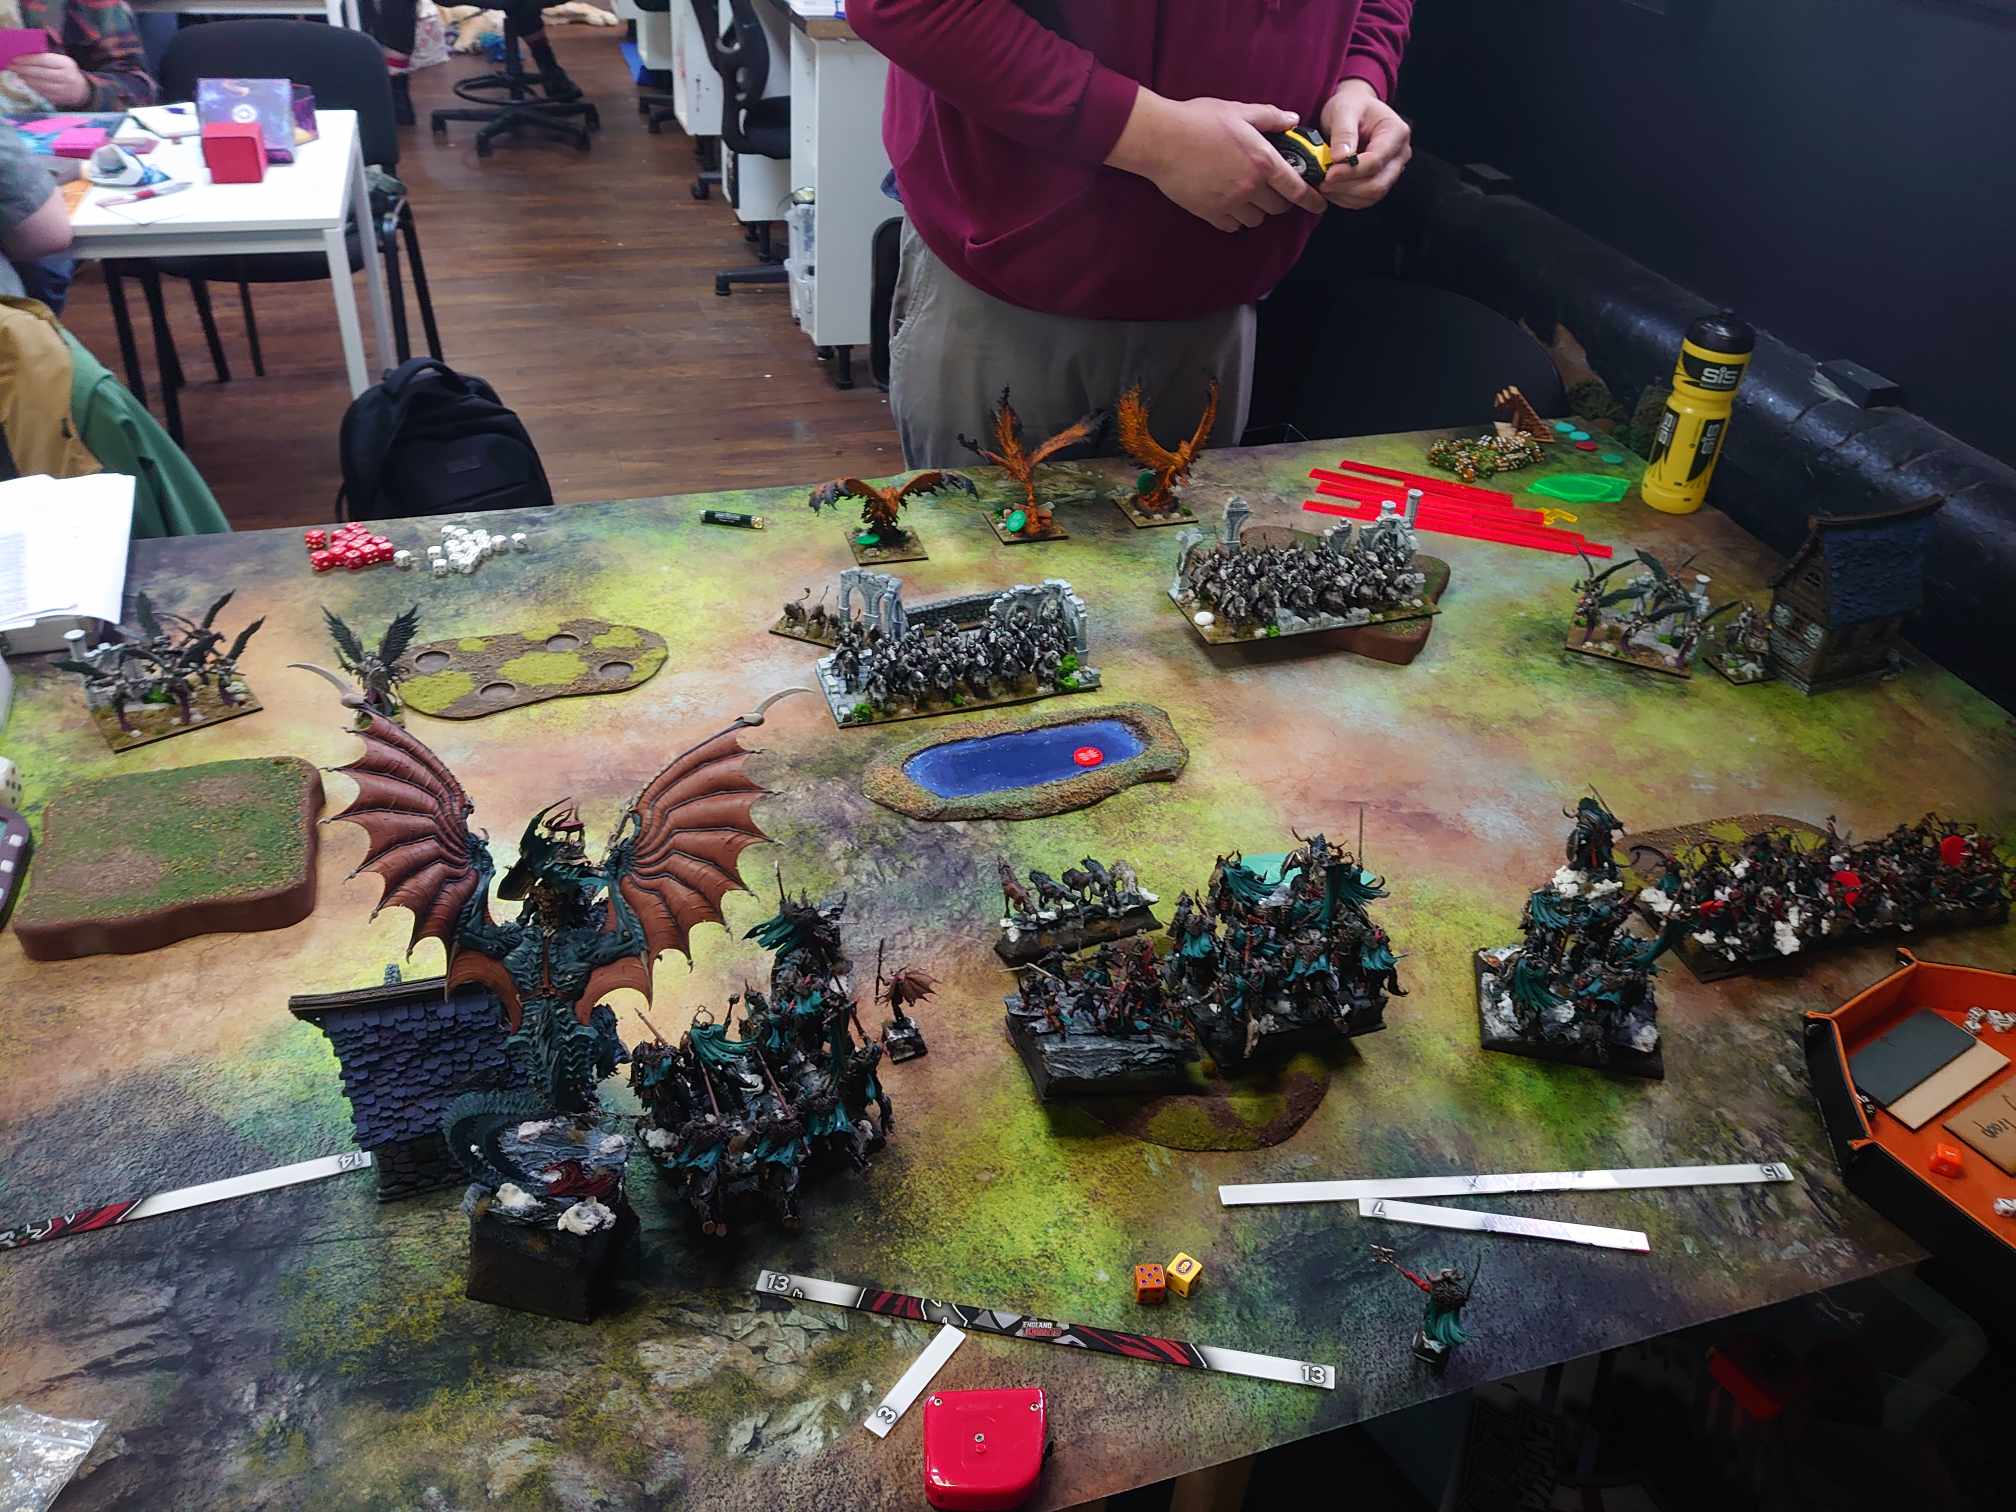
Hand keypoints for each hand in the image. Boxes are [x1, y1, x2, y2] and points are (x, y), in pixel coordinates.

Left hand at [9, 52, 89, 108]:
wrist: (82, 90)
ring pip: (40, 84)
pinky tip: (27, 82)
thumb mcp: (61, 61)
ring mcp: (64, 90)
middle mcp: (66, 77)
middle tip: (12, 66)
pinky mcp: (60, 99)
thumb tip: (25, 58)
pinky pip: (43, 93)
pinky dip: (33, 87)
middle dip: (24, 69)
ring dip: (26, 79)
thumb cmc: (66, 71)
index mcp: (66, 64)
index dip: (28, 60)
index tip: (16, 59)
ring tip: (19, 74)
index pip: (43, 60)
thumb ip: (46, 58)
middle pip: (40, 73)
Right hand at [1109, 89, 1326, 232]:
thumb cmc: (1199, 120)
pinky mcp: (1209, 212)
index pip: (1295, 188)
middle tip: (1274, 190)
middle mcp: (1249, 187)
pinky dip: (1236, 219)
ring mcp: (1229, 203)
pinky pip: (1232, 226)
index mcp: (1262, 161)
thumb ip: (1270, 117)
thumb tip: (1292, 119)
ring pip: (1256, 220)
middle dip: (1280, 201)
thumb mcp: (1239, 110)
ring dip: (1258, 211)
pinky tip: (1230, 205)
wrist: (1161, 139)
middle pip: (1277, 208)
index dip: (1312, 199)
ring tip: (1250, 196)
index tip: (1320, 205)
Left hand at [1319, 79, 1411, 209]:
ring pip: (1371, 196)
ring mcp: (1392, 170)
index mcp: (1396, 132)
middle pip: (1377, 184)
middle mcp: (1399, 154)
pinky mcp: (1380, 180)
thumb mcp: (1344, 109)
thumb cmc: (1352, 105)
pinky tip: (1331, 188)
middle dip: (1347, 187)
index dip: (1351, 171)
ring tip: (1324, 184)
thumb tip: (1341, 157)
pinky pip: (1364, 199)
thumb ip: (1343, 132)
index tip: (1329, 173)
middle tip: (1323, 182)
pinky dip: (1345, 198)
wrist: (1355, 109)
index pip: (1376, 161)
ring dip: (1344, 195)